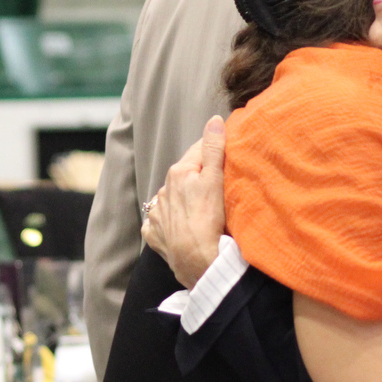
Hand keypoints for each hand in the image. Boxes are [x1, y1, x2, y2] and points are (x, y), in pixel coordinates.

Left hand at [142, 116, 228, 288]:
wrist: (198, 262)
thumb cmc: (210, 219)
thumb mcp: (216, 180)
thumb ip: (214, 148)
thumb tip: (213, 119)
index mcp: (178, 172)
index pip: (199, 151)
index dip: (214, 153)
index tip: (227, 159)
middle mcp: (163, 189)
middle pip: (186, 176)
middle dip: (199, 177)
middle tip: (219, 187)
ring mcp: (156, 213)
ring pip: (173, 198)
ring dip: (186, 200)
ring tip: (203, 212)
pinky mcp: (154, 235)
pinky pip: (162, 222)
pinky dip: (172, 222)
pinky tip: (184, 228)